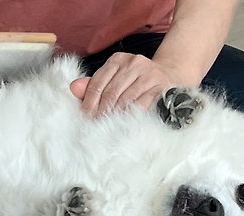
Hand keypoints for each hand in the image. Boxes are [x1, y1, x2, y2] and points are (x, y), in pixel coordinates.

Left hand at [69, 52, 184, 115]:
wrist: (170, 74)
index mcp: (117, 60)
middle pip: (110, 92)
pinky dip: (131, 115)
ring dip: (114, 115)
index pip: (97, 83)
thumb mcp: (114, 78)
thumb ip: (93, 84)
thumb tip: (73, 89)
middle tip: (94, 125)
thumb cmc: (135, 80)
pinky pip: (142, 105)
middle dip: (100, 111)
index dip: (89, 102)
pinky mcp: (161, 87)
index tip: (84, 116)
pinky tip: (124, 123)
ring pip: (125, 99)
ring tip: (106, 127)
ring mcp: (149, 74)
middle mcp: (133, 63)